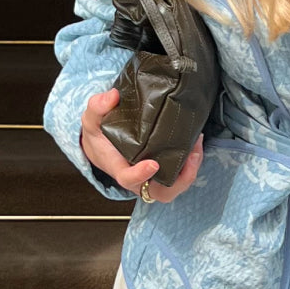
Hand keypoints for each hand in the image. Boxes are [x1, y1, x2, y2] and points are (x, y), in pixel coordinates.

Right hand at [79, 87, 204, 201]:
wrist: (103, 145)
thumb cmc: (99, 135)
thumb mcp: (92, 119)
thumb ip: (98, 107)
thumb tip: (112, 96)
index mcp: (119, 168)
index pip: (128, 178)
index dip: (140, 175)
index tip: (153, 164)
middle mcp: (139, 178)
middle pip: (161, 192)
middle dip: (180, 180)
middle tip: (191, 156)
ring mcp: (153, 177)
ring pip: (175, 186)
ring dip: (190, 170)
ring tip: (197, 145)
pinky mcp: (163, 171)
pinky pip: (180, 175)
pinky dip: (191, 163)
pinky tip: (197, 141)